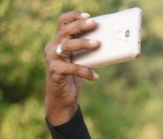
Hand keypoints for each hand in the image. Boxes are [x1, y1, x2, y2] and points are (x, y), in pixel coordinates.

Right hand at [44, 11, 99, 125]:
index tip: (89, 15)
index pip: (63, 22)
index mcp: (59, 41)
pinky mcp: (55, 72)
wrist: (63, 100)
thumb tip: (109, 43)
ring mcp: (52, 59)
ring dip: (83, 43)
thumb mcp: (82, 61)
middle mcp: (52, 47)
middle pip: (66, 30)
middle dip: (81, 25)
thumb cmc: (74, 78)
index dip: (74, 16)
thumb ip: (89, 52)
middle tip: (94, 23)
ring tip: (98, 44)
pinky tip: (95, 76)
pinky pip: (72, 68)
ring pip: (67, 45)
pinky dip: (85, 72)